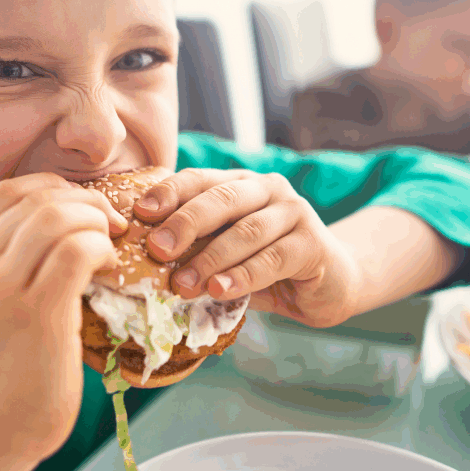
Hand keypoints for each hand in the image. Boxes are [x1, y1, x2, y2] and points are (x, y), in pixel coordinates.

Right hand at [0, 174, 126, 467]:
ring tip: (110, 250)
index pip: (10, 191)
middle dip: (88, 203)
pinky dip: (103, 249)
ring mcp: (2, 290)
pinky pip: (78, 252)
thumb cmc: (1, 364)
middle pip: (40, 198)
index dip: (57, 189)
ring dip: (98, 224)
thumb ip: (10, 259)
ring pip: (60, 216)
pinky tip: (109, 270)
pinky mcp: (37, 315)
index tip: (84, 212)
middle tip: (111, 229)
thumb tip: (68, 219)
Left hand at [133, 169, 359, 327]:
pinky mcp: (313, 243)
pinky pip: (273, 259)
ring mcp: (294, 213)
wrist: (329, 285)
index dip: (169, 193)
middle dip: (185, 223)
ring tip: (183, 284)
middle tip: (156, 249)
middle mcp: (267, 189)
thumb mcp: (227, 256)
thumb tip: (143, 267)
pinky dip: (244, 276)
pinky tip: (221, 291)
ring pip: (247, 230)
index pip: (199, 179)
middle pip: (222, 198)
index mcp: (240, 184)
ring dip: (211, 258)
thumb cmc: (266, 268)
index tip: (140, 213)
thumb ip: (197, 253)